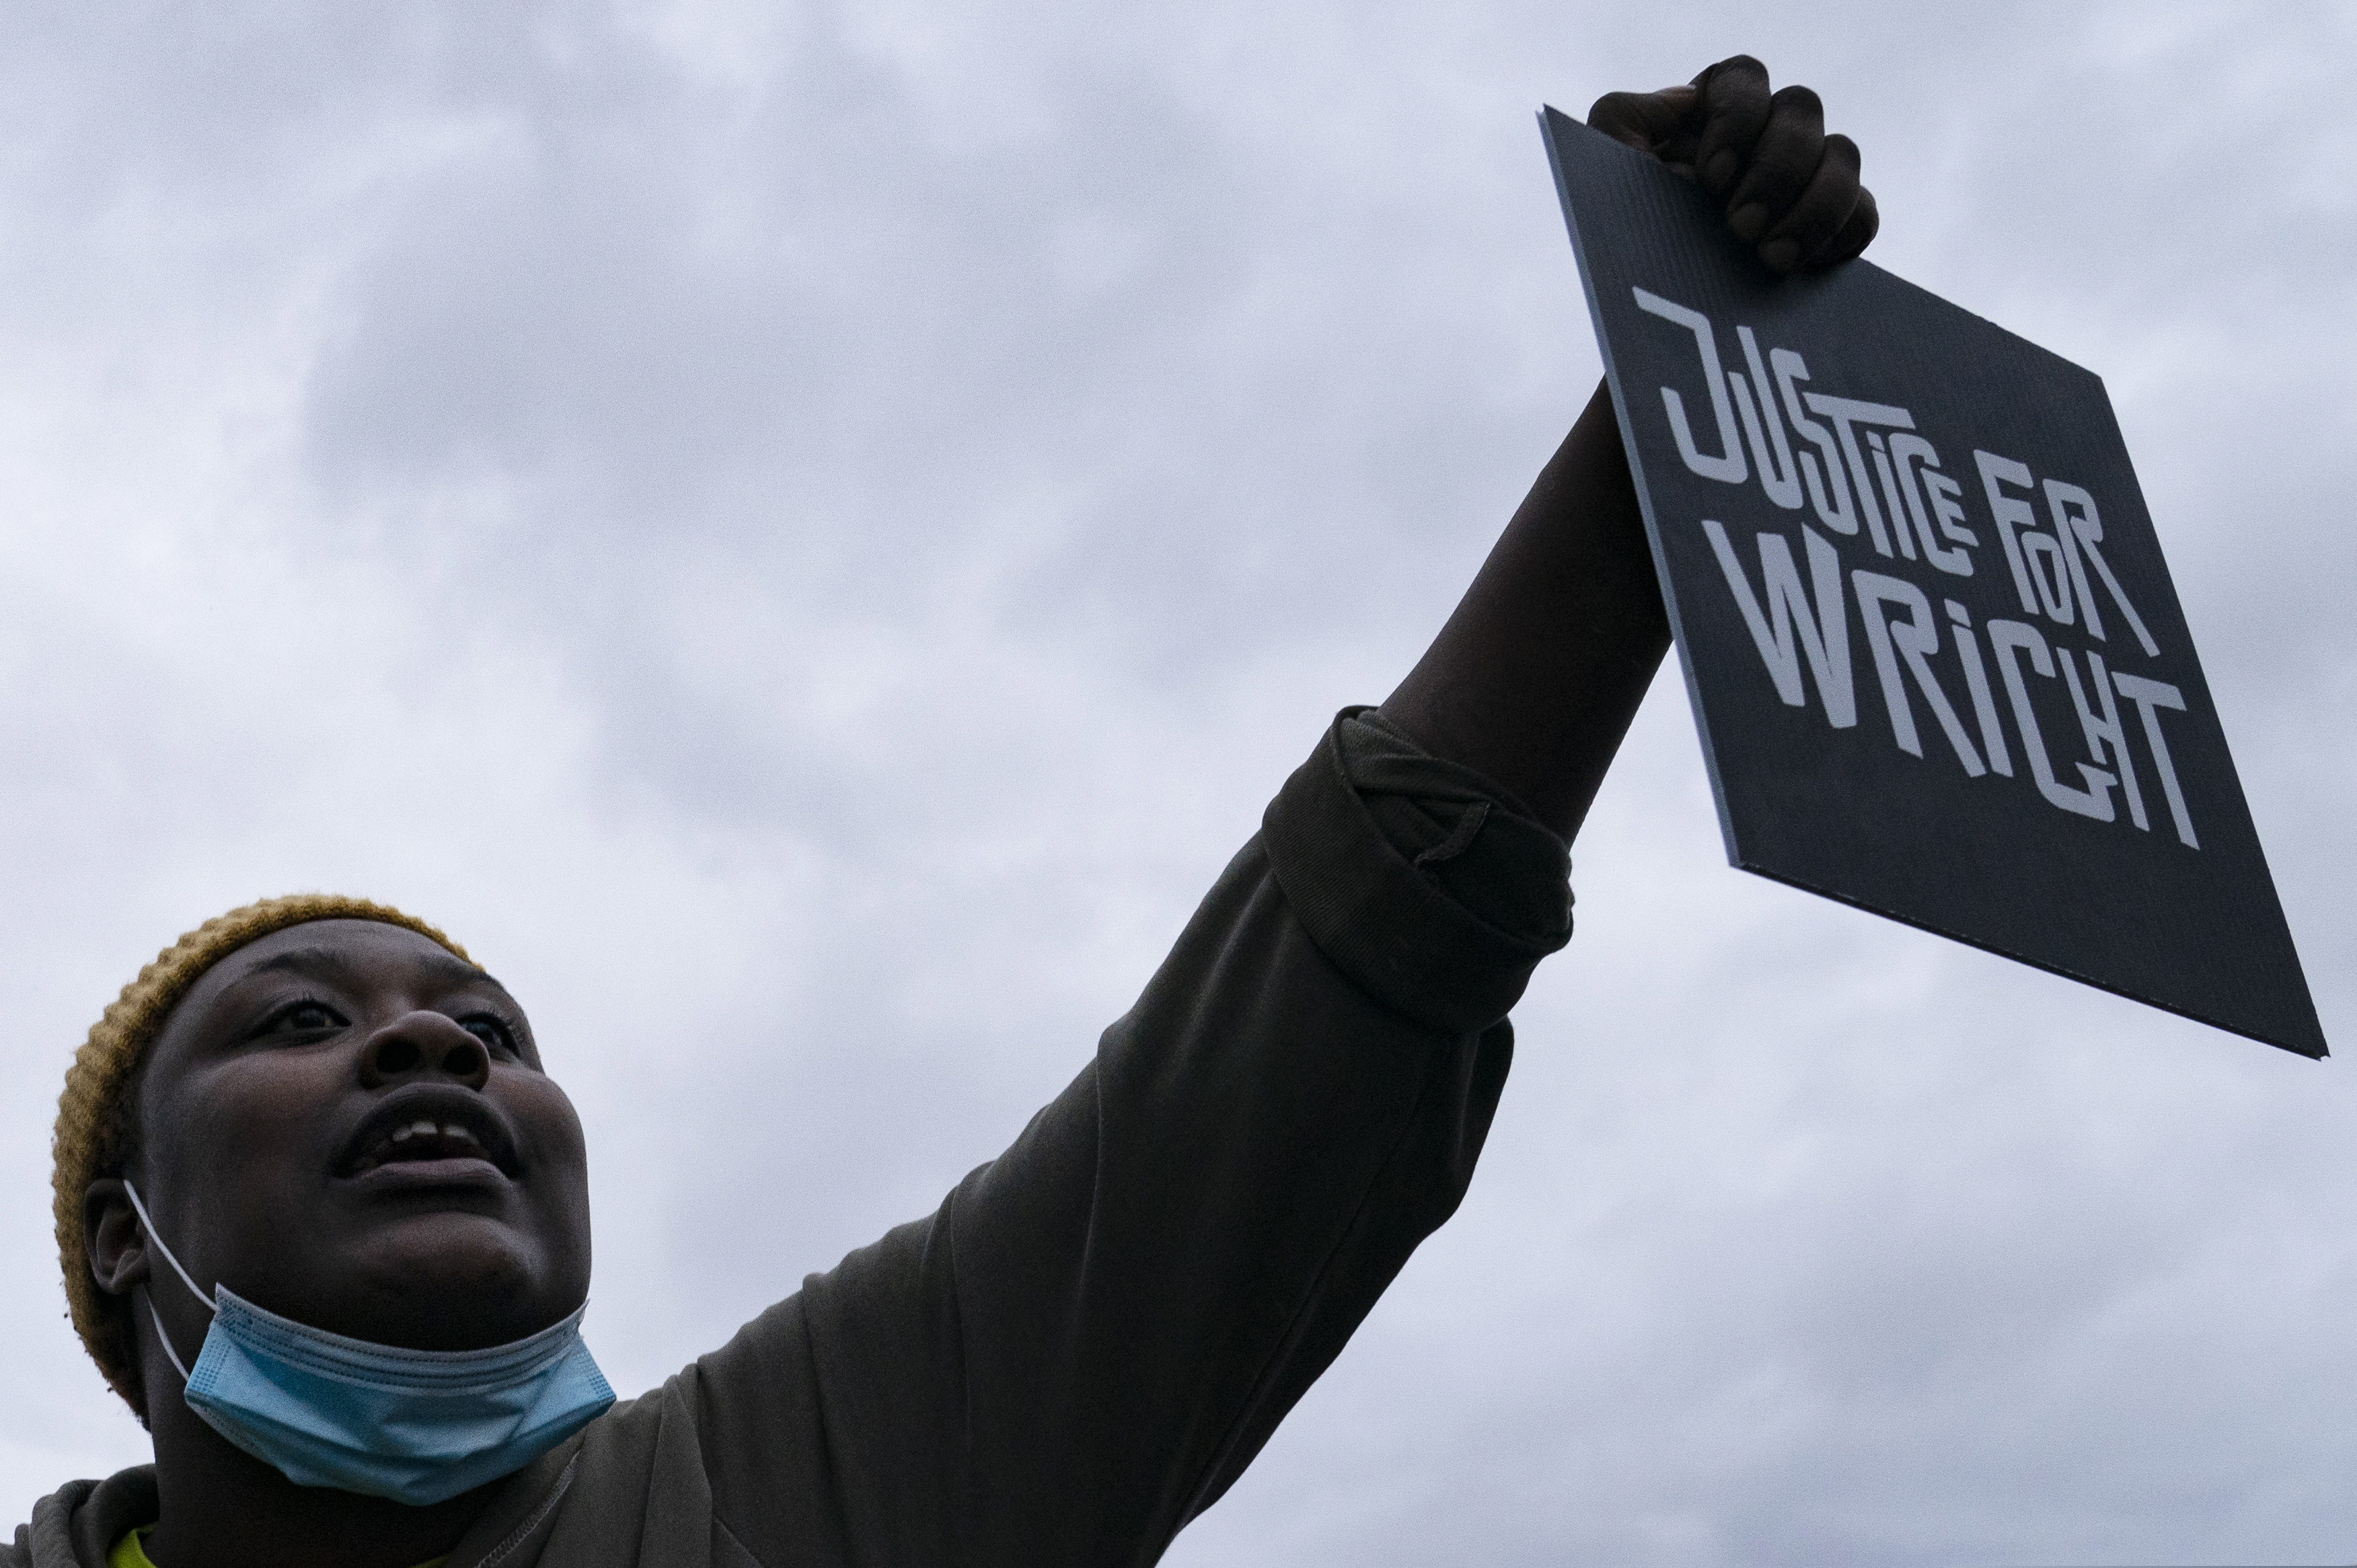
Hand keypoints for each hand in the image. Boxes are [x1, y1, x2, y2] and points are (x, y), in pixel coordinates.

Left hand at [1588, 55, 1877, 274]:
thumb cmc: (1624, 232)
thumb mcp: (1602, 174)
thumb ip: (1622, 116)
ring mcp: (1807, 177)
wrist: (1651, 313)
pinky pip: (1863, 213)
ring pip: (1844, 154)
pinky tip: (1803, 268)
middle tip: (1741, 228)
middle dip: (1776, 169)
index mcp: (1714, 111)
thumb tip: (1687, 99)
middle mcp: (1767, 133)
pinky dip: (1841, 233)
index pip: (1745, 77)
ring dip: (1815, 204)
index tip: (1711, 176)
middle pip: (1803, 107)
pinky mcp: (1833, 226)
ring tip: (1772, 260)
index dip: (1737, 119)